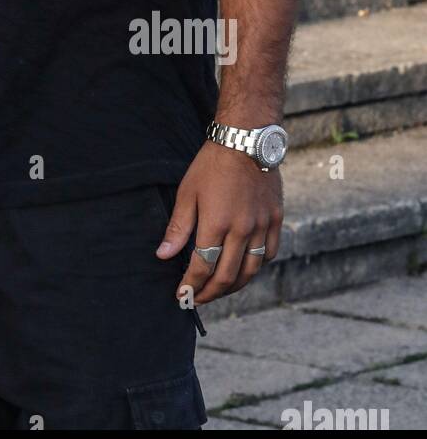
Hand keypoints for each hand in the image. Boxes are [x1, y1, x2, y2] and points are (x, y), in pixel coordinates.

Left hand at [155, 140, 282, 306]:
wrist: (246, 140)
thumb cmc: (212, 164)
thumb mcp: (187, 192)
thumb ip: (178, 228)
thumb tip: (163, 255)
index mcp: (217, 223)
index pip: (203, 267)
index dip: (192, 285)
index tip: (182, 294)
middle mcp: (242, 230)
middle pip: (228, 276)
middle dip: (210, 292)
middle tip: (198, 298)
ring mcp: (262, 226)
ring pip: (251, 271)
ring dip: (234, 286)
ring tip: (219, 289)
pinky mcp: (275, 219)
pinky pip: (268, 254)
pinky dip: (256, 267)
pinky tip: (244, 269)